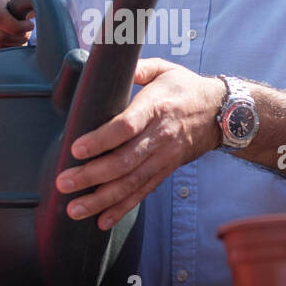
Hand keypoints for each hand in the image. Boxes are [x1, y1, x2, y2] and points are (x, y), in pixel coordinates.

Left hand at [54, 58, 222, 229]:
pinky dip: (122, 208)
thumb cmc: (185, 89)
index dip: (101, 139)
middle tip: (64, 184)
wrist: (221, 114)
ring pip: (130, 182)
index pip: (126, 127)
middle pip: (123, 160)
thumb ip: (136, 68)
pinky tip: (102, 220)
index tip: (76, 148)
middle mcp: (159, 136)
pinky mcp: (164, 171)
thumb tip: (107, 65)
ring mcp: (163, 158)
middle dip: (91, 176)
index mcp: (155, 107)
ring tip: (76, 209)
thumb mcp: (164, 69)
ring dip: (101, 199)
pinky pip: (142, 192)